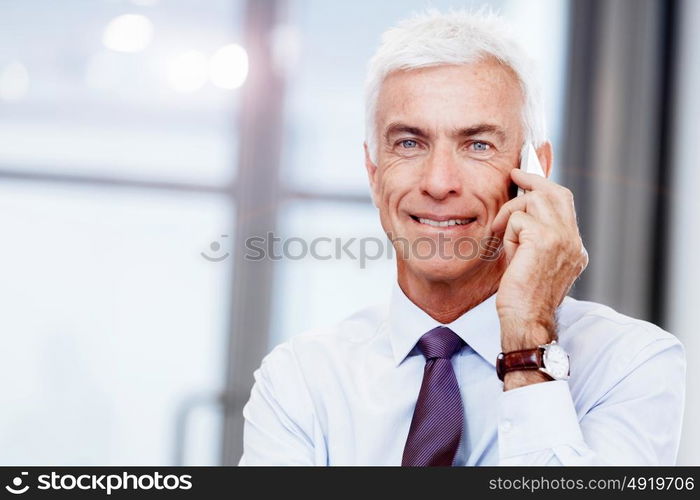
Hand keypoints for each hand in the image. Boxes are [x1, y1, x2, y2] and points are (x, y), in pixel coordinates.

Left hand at [491, 168, 587, 352]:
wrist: (527, 321)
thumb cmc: (524, 299)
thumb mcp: (534, 264)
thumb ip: (535, 239)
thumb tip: (522, 214)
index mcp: (574, 247)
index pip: (565, 203)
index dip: (546, 186)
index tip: (528, 177)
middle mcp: (573, 240)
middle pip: (556, 192)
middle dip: (532, 179)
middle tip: (514, 174)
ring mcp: (561, 238)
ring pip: (535, 200)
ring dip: (512, 213)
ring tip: (502, 233)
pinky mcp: (544, 239)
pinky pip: (518, 218)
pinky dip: (507, 232)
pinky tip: (508, 252)